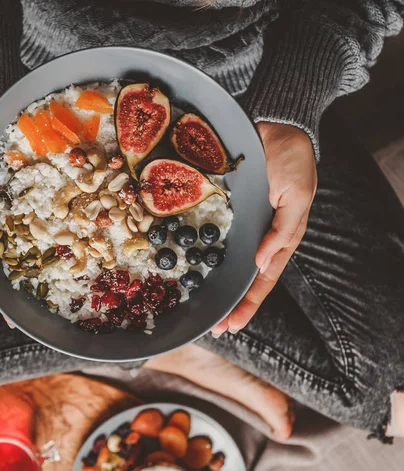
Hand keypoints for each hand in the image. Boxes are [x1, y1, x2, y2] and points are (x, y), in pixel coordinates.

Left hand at [211, 122, 316, 335]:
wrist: (274, 125)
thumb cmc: (292, 162)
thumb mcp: (296, 197)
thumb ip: (282, 231)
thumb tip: (261, 263)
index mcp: (280, 240)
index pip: (264, 281)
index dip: (248, 305)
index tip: (231, 326)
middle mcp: (259, 238)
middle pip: (244, 279)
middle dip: (231, 305)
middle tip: (213, 328)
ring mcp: (241, 226)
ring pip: (228, 264)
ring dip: (216, 286)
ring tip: (201, 307)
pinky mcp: (226, 212)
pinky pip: (214, 237)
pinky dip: (204, 255)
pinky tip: (190, 268)